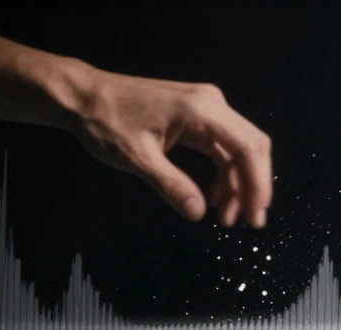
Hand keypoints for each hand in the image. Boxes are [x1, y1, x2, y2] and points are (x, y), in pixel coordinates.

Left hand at [70, 67, 272, 227]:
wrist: (83, 96)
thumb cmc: (105, 121)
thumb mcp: (137, 157)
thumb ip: (171, 185)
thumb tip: (198, 213)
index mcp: (201, 110)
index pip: (247, 148)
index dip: (257, 184)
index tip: (254, 215)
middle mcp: (211, 104)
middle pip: (251, 147)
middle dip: (252, 187)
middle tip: (248, 222)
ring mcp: (206, 108)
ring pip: (238, 149)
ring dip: (237, 184)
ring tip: (226, 217)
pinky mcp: (198, 116)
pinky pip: (222, 146)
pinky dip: (223, 173)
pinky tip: (212, 196)